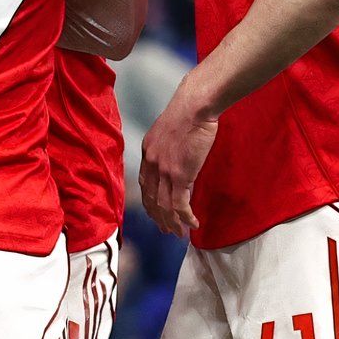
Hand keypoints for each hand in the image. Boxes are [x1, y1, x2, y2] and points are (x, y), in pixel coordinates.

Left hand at [138, 84, 218, 236]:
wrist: (194, 105)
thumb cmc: (189, 111)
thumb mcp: (170, 129)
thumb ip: (169, 146)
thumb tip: (178, 157)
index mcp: (147, 151)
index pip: (144, 184)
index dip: (150, 201)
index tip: (156, 212)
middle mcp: (151, 164)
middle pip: (151, 199)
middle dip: (158, 217)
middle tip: (165, 229)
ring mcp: (164, 171)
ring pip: (164, 206)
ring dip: (172, 222)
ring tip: (179, 233)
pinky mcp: (180, 175)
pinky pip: (180, 205)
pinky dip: (186, 218)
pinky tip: (193, 224)